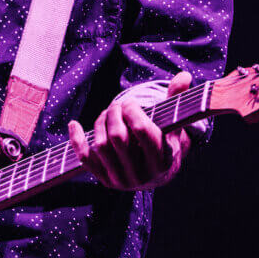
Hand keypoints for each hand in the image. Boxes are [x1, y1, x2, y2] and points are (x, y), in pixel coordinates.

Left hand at [68, 71, 192, 190]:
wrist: (158, 173)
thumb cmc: (166, 140)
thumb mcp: (175, 123)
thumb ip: (178, 99)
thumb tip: (184, 76)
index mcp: (162, 160)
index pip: (142, 130)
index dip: (133, 110)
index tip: (131, 102)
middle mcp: (141, 175)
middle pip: (117, 137)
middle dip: (114, 112)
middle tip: (117, 104)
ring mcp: (122, 181)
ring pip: (101, 146)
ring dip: (100, 122)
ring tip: (107, 113)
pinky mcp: (106, 180)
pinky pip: (86, 160)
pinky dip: (77, 141)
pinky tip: (74, 124)